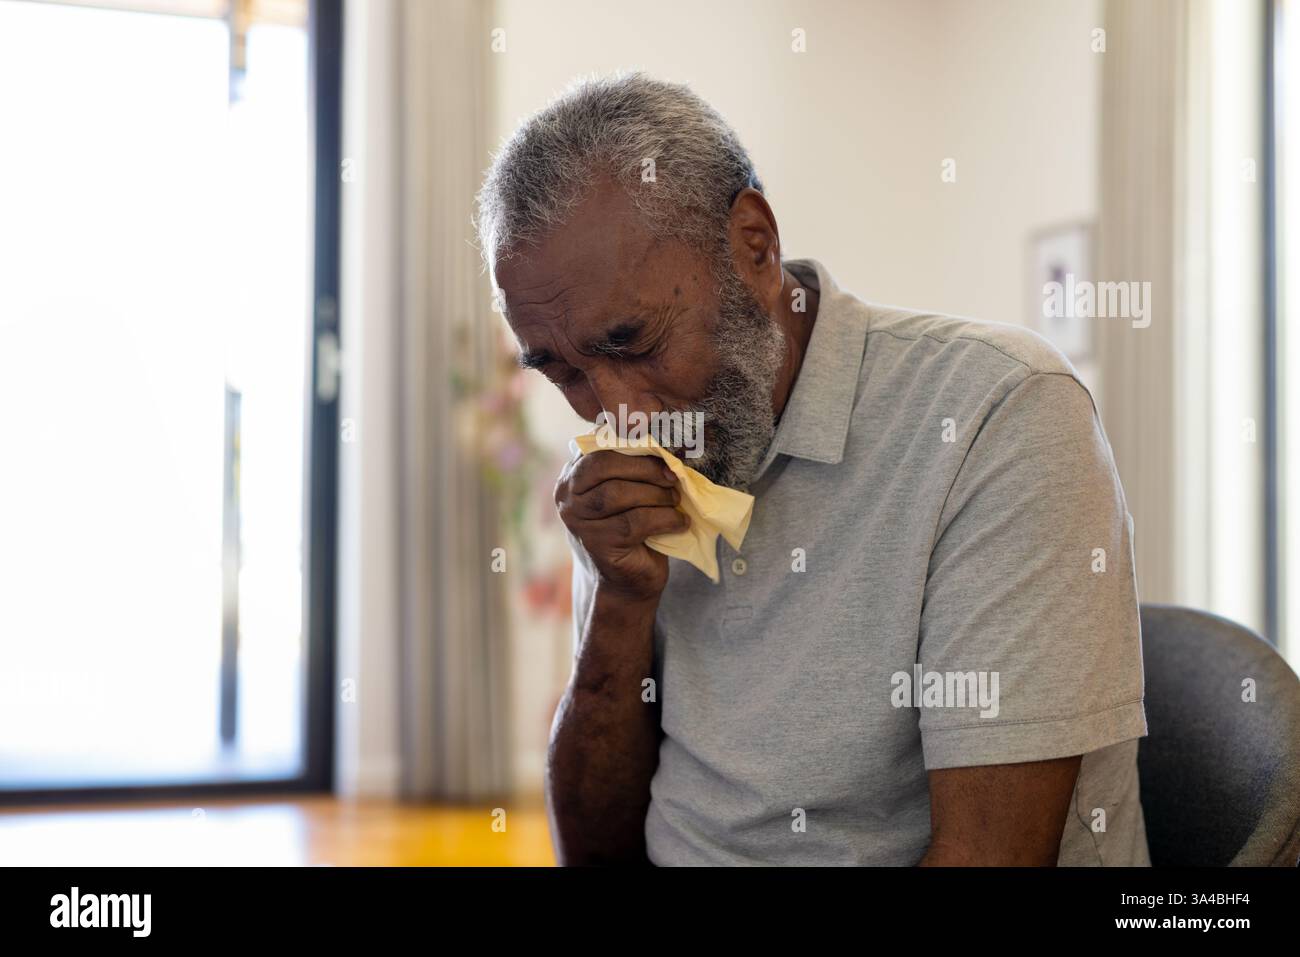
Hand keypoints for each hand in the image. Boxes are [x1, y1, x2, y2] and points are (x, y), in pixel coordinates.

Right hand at [555, 450, 688, 603]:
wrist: (628, 582)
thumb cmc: (632, 528)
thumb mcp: (628, 491)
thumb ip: (632, 466)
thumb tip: (668, 439)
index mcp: (572, 477)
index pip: (598, 447)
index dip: (633, 444)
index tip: (663, 451)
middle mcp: (567, 498)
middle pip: (604, 465)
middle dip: (645, 467)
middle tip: (673, 476)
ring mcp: (579, 522)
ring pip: (619, 493)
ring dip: (656, 494)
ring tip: (675, 500)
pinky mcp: (598, 545)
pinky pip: (635, 521)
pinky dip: (665, 518)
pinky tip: (679, 521)